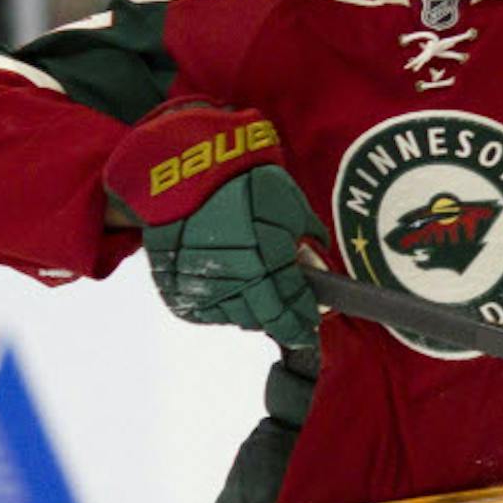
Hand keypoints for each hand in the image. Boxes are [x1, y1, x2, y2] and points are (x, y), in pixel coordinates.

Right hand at [103, 105, 326, 348]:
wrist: (184, 176)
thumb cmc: (242, 183)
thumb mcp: (290, 203)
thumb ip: (309, 234)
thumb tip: (321, 253)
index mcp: (270, 261)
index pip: (294, 305)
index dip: (305, 318)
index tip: (311, 324)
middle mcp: (240, 281)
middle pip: (268, 319)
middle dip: (286, 325)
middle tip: (295, 326)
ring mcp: (208, 290)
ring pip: (238, 319)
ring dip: (254, 316)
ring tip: (262, 304)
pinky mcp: (180, 292)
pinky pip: (209, 313)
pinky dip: (224, 308)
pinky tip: (232, 295)